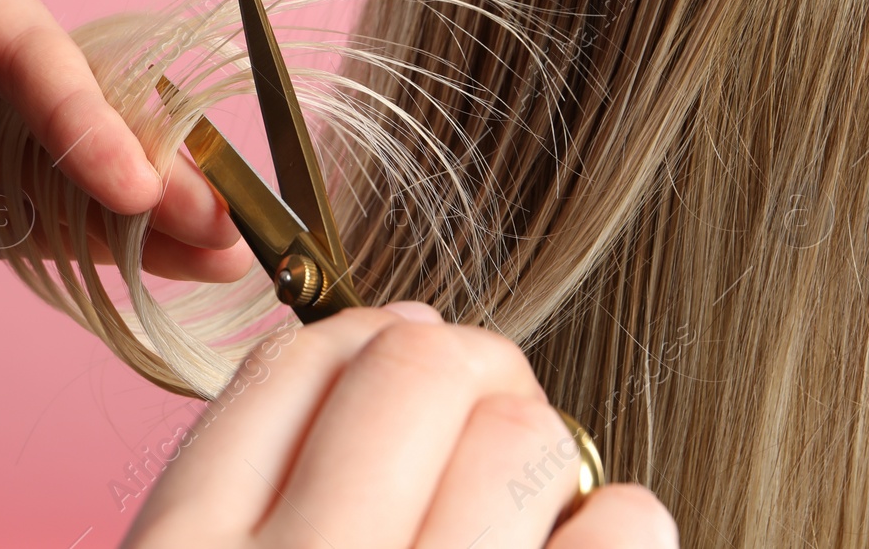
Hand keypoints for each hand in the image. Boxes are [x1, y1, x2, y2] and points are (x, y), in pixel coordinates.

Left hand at [0, 0, 250, 278]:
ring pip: (86, 167)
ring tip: (228, 246)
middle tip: (212, 212)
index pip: (26, 38)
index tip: (112, 160)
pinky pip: (55, 225)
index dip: (74, 99)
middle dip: (147, 158)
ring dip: (158, 205)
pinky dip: (120, 246)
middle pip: (82, 104)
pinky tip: (192, 265)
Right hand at [123, 303, 676, 547]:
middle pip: (411, 368)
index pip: (290, 366)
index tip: (400, 355)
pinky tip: (595, 539)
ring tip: (534, 483)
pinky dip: (622, 519)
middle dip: (462, 362)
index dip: (360, 339)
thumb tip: (393, 342)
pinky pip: (618, 529)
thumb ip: (246, 498)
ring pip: (518, 432)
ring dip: (538, 439)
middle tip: (485, 396)